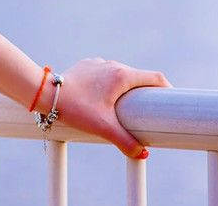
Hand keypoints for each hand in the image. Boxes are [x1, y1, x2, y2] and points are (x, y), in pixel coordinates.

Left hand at [43, 57, 171, 158]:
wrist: (45, 93)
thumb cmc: (76, 108)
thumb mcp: (104, 128)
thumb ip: (126, 142)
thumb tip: (143, 153)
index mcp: (122, 75)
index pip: (155, 78)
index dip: (167, 89)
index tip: (172, 101)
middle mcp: (111, 65)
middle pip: (139, 76)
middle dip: (147, 92)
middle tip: (151, 110)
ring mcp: (97, 63)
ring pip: (120, 74)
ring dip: (128, 88)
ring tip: (128, 106)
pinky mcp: (85, 66)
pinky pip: (104, 74)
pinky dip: (111, 84)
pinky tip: (105, 99)